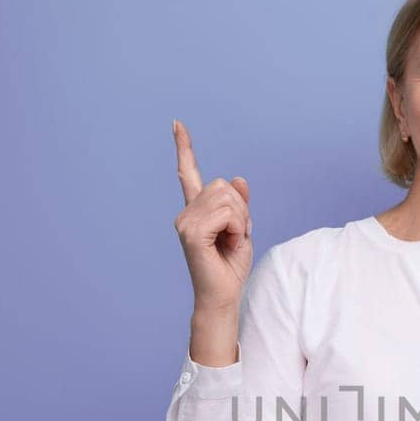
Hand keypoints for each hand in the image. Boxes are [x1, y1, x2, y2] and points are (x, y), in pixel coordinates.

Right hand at [173, 119, 252, 313]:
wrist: (223, 296)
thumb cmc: (230, 267)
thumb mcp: (241, 229)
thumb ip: (239, 204)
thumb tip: (238, 179)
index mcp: (196, 211)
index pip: (189, 173)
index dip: (184, 147)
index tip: (177, 124)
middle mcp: (186, 213)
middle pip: (224, 186)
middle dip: (240, 210)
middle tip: (234, 237)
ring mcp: (185, 222)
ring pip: (227, 199)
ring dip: (239, 221)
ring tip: (229, 242)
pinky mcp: (191, 232)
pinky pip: (227, 214)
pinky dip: (236, 229)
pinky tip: (227, 244)